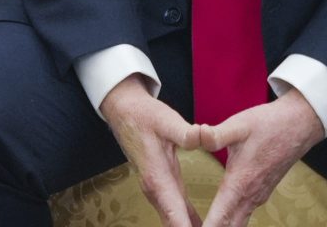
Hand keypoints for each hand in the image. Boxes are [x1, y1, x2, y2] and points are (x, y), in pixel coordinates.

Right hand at [100, 75, 203, 226]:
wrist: (124, 111)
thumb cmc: (144, 116)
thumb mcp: (166, 120)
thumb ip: (185, 133)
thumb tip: (202, 137)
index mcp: (158, 178)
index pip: (175, 216)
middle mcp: (155, 190)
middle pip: (174, 225)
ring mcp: (157, 190)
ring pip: (174, 221)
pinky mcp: (162, 186)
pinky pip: (176, 213)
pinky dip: (187, 222)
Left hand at [198, 90, 325, 226]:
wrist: (299, 125)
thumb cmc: (268, 125)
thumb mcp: (239, 125)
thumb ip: (216, 135)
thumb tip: (197, 135)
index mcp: (241, 183)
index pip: (220, 218)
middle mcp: (250, 196)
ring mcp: (257, 196)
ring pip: (238, 223)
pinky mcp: (260, 193)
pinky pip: (243, 215)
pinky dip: (229, 223)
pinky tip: (219, 221)